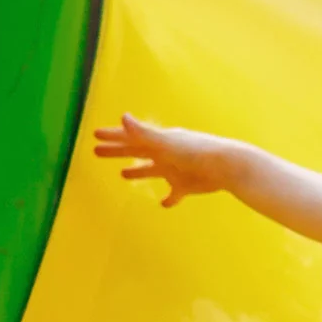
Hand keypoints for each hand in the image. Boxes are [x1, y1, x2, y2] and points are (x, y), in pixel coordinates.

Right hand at [92, 114, 246, 206]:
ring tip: (122, 173)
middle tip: (96, 151)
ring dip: (136, 171)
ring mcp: (174, 170)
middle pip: (135, 151)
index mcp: (158, 141)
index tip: (95, 134)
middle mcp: (164, 153)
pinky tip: (162, 204)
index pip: (130, 137)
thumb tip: (123, 117)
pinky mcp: (186, 186)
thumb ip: (144, 132)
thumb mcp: (166, 142)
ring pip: (150, 170)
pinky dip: (168, 199)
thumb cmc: (196, 151)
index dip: (112, 136)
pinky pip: (174, 195)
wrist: (226, 166)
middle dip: (116, 151)